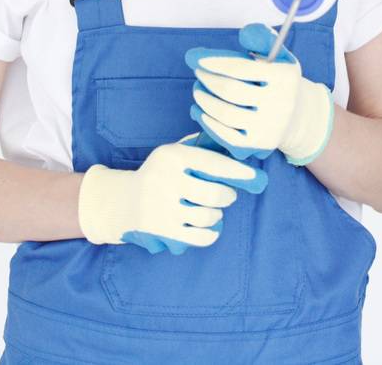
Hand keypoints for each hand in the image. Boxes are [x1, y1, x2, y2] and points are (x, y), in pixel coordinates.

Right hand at [78, 133, 266, 253]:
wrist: (124, 201)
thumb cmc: (160, 173)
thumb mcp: (173, 152)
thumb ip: (201, 147)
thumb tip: (234, 145)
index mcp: (171, 157)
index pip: (213, 164)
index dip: (239, 172)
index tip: (257, 177)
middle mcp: (165, 181)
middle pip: (215, 194)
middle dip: (228, 195)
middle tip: (228, 194)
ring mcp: (162, 208)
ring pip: (208, 216)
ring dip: (216, 214)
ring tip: (211, 209)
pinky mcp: (162, 230)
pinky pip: (200, 236)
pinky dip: (211, 233)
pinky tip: (209, 226)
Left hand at [186, 23, 335, 164]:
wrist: (296, 116)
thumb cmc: (277, 80)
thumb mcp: (278, 55)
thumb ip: (262, 39)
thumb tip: (244, 33)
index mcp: (285, 77)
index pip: (242, 68)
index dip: (216, 62)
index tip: (196, 58)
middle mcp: (281, 103)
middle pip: (231, 90)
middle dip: (208, 79)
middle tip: (199, 74)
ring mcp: (269, 126)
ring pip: (225, 113)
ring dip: (204, 100)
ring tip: (198, 90)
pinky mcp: (258, 144)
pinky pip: (226, 135)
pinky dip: (208, 121)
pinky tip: (199, 110)